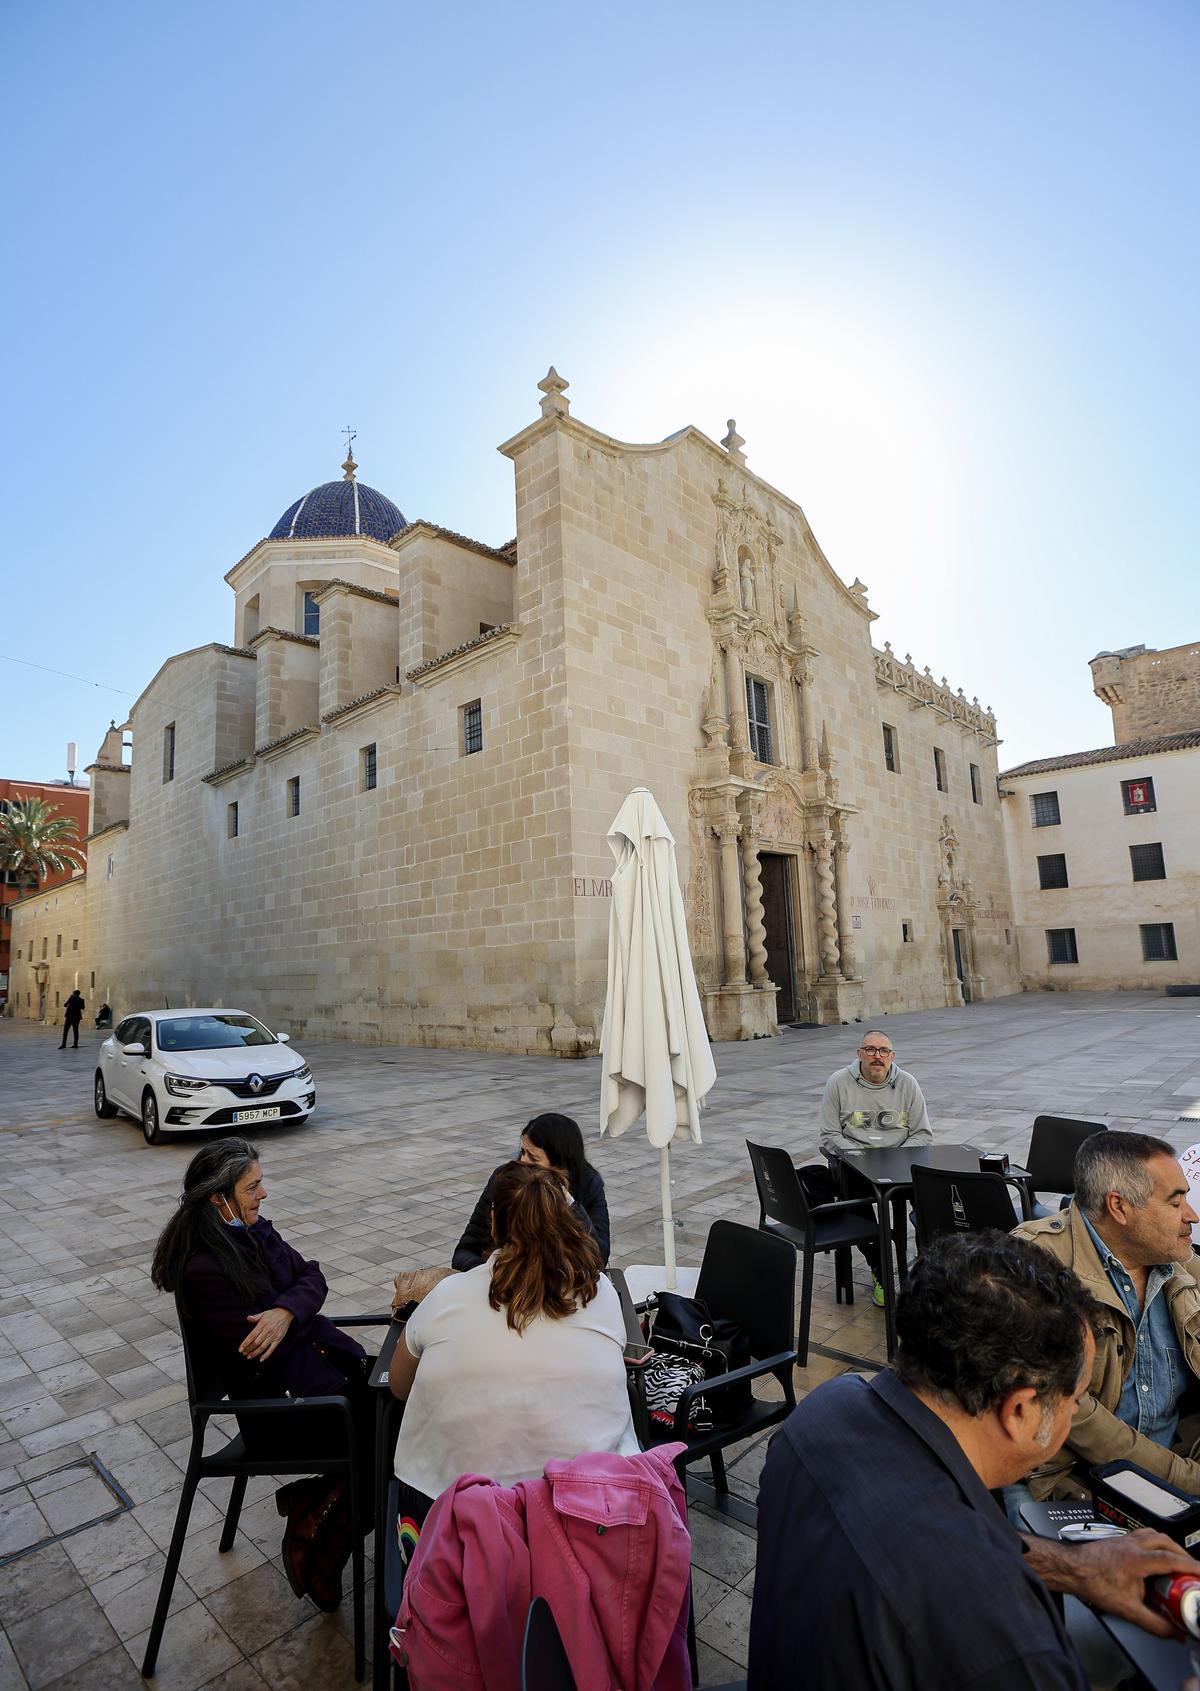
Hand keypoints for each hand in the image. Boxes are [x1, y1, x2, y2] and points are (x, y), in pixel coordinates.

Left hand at [240, 1307, 293, 1361]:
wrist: (286, 1313)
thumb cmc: (273, 1314)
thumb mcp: (264, 1313)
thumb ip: (255, 1317)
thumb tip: (248, 1318)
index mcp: (262, 1325)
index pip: (252, 1336)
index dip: (245, 1343)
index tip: (240, 1349)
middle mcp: (267, 1331)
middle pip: (256, 1342)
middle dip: (249, 1349)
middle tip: (244, 1353)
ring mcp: (273, 1336)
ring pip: (262, 1347)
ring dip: (255, 1353)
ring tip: (249, 1357)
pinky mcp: (278, 1339)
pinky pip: (272, 1349)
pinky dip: (266, 1355)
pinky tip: (261, 1359)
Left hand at [1061, 1529, 1199, 1637]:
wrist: (1071, 1569)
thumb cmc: (1093, 1583)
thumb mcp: (1128, 1610)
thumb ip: (1155, 1624)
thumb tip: (1174, 1632)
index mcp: (1137, 1559)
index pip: (1171, 1559)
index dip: (1191, 1566)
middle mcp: (1133, 1545)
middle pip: (1166, 1542)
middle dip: (1184, 1556)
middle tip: (1193, 1570)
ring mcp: (1126, 1540)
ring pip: (1155, 1535)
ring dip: (1171, 1546)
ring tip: (1179, 1561)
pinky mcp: (1120, 1541)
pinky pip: (1144, 1535)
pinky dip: (1156, 1542)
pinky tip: (1156, 1554)